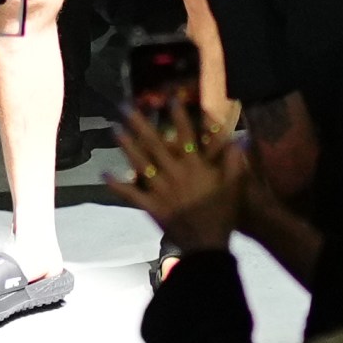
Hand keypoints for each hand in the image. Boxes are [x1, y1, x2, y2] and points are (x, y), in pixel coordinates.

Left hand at [104, 103, 246, 254]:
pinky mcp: (150, 205)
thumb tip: (238, 138)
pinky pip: (131, 193)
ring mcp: (160, 189)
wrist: (207, 244)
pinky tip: (104, 174)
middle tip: (126, 106)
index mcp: (194, 166)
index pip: (185, 134)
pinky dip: (116, 185)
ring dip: (126, 145)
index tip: (169, 98)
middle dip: (139, 123)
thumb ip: (235, 161)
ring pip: (139, 162)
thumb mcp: (234, 186)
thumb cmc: (222, 214)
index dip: (177, 115)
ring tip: (115, 129)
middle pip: (154, 143)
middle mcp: (174, 172)